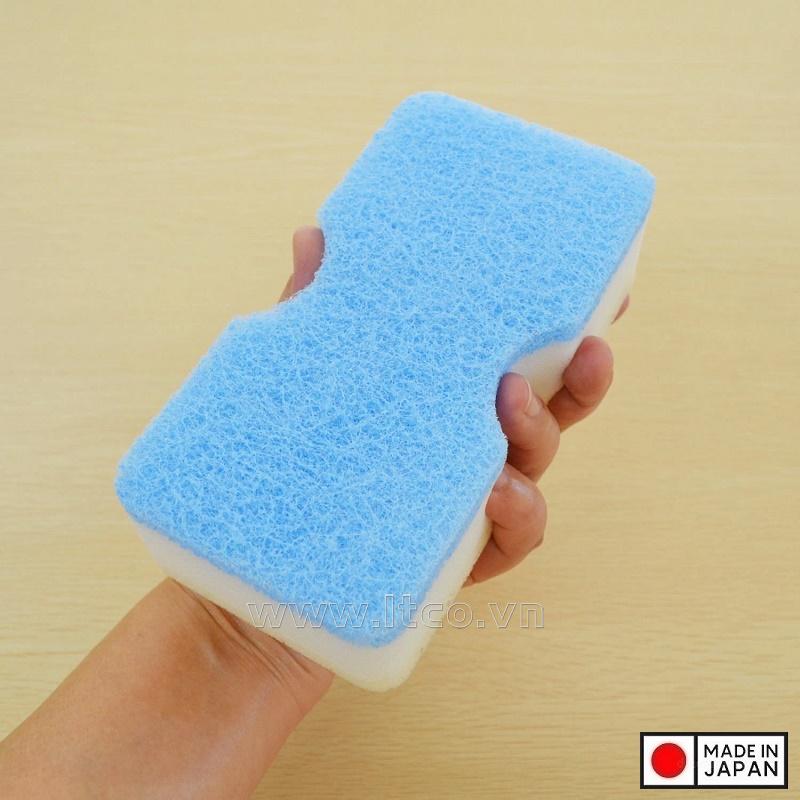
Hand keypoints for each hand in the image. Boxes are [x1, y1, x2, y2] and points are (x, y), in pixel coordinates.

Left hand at [285, 226, 626, 586]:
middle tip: (589, 346)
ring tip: (510, 401)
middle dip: (583, 379)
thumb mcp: (302, 379)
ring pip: (534, 469)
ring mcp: (468, 503)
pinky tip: (497, 491)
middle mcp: (469, 447)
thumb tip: (313, 233)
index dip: (566, 329)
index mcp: (447, 400)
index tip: (608, 292)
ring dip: (539, 432)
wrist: (259, 580)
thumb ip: (314, 313)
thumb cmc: (292, 464)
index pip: (519, 359)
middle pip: (550, 411)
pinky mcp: (457, 558)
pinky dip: (516, 514)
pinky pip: (509, 538)